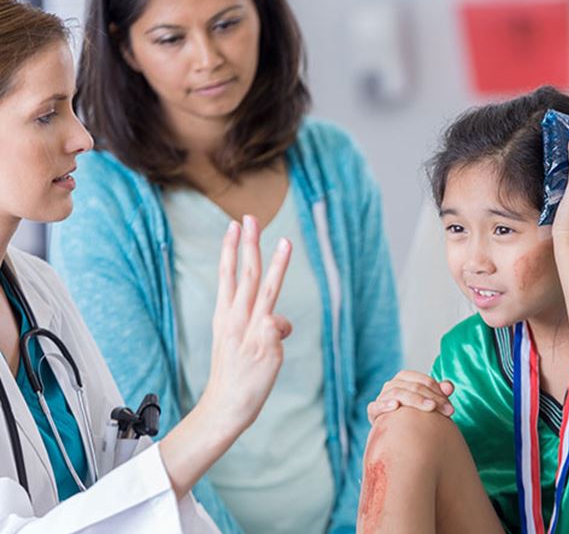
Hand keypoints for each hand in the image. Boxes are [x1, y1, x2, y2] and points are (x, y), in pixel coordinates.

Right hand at [160, 215, 291, 498]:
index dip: (230, 249)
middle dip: (249, 244)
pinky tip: (274, 342)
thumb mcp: (241, 344)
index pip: (227, 276)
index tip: (234, 226)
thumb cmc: (234, 375)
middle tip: (250, 218)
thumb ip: (261, 325)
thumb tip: (282, 322)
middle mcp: (235, 320)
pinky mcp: (264, 347)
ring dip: (276, 265)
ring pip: (265, 291)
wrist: (225, 408)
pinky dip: (281, 326)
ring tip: (286, 242)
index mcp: (225, 317)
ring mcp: (249, 332)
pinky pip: (278, 325)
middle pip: (244, 274)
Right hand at [367, 370, 454, 422]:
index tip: (451, 408)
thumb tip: (450, 386)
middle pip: (413, 386)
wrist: (396, 432)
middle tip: (447, 412)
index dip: (439, 392)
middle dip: (432, 398)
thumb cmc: (414, 414)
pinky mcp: (373, 411)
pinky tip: (395, 406)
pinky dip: (384, 405)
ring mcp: (382, 397)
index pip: (424, 381)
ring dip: (415, 399)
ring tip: (430, 407)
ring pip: (397, 393)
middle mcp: (392, 385)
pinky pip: (375, 406)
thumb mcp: (429, 403)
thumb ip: (439, 393)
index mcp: (405, 378)